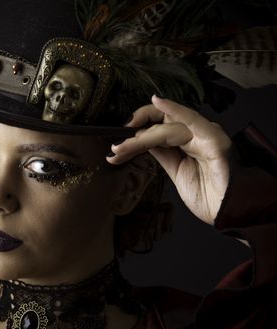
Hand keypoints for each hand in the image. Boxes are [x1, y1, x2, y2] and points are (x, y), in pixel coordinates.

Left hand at [107, 95, 231, 225]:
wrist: (226, 214)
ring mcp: (205, 135)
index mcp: (189, 140)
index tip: (117, 145)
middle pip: (161, 120)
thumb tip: (139, 139)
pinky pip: (191, 121)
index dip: (137, 130)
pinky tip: (157, 101)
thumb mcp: (176, 171)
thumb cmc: (208, 196)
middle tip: (115, 144)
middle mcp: (197, 134)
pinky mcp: (213, 140)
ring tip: (121, 148)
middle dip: (134, 128)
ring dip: (141, 137)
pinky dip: (174, 109)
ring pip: (167, 126)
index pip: (159, 125)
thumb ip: (162, 152)